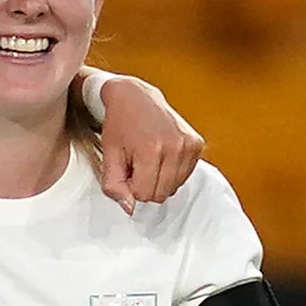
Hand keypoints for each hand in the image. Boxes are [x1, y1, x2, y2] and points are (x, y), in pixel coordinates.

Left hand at [98, 75, 203, 213]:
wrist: (134, 96)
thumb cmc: (119, 125)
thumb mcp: (108, 156)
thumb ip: (114, 186)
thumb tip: (131, 209)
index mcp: (151, 150)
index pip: (144, 195)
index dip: (131, 187)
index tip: (127, 169)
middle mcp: (175, 146)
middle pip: (161, 194)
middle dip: (146, 185)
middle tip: (136, 164)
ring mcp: (189, 144)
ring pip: (174, 187)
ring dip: (159, 180)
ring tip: (148, 158)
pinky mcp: (197, 143)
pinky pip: (184, 176)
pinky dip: (172, 172)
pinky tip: (161, 155)